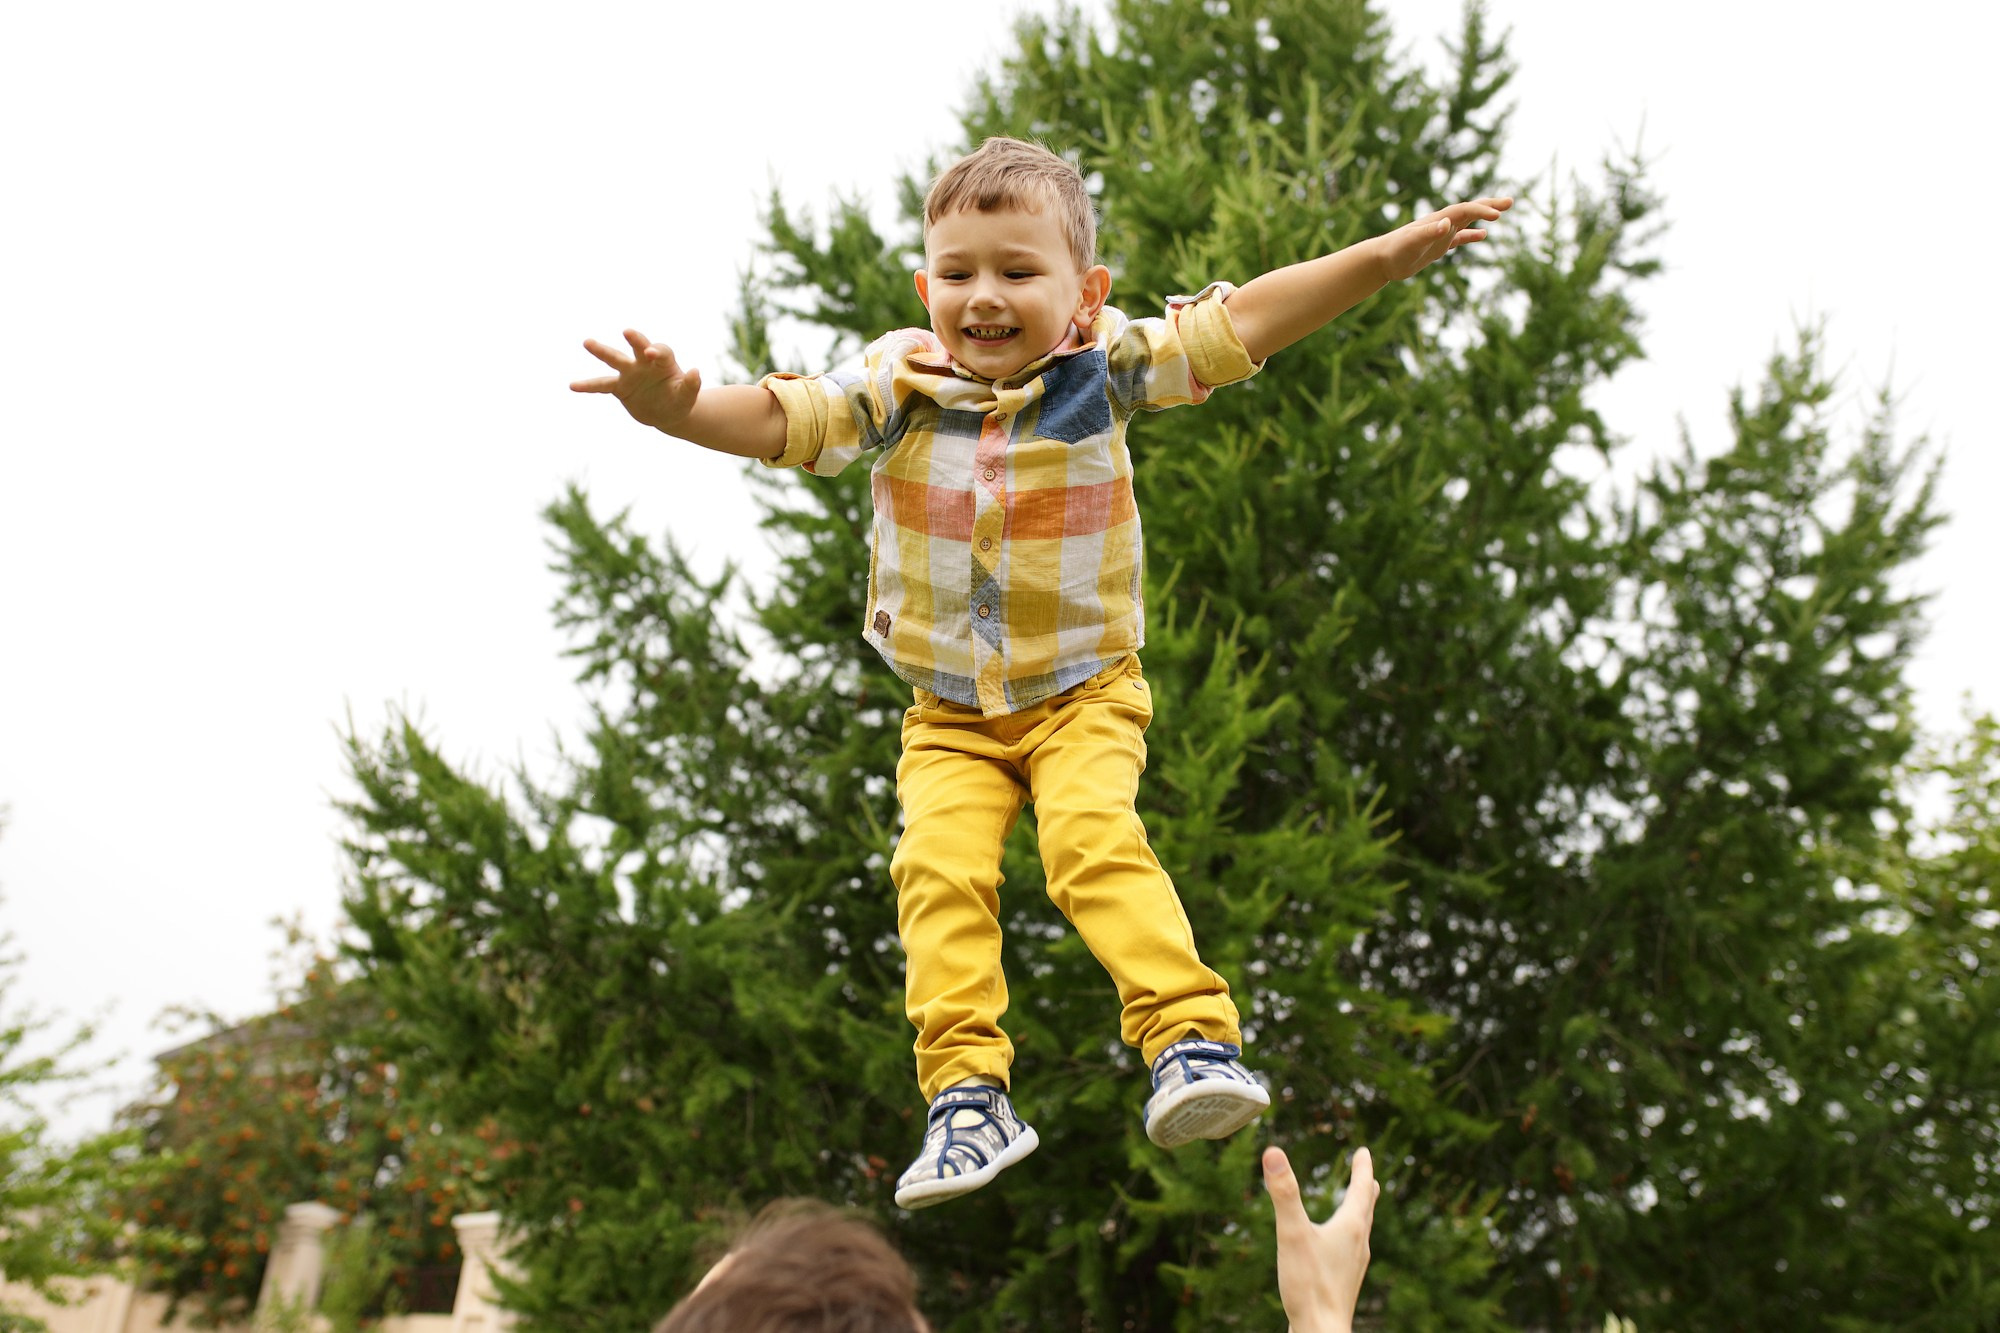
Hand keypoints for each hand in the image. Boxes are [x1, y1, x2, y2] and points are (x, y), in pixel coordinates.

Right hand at [570, 329, 702, 432]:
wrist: (667, 413)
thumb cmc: (680, 401)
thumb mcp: (687, 397)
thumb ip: (691, 385)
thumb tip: (695, 371)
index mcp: (664, 363)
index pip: (661, 352)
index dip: (656, 350)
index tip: (651, 353)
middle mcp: (645, 363)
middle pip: (638, 347)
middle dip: (634, 340)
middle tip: (627, 331)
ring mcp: (630, 374)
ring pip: (615, 359)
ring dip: (602, 351)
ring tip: (587, 342)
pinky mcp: (619, 387)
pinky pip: (601, 385)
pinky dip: (588, 386)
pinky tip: (572, 386)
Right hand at [1265, 1144, 1380, 1332]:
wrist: (1321, 1332)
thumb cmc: (1309, 1286)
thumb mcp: (1291, 1234)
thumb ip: (1283, 1194)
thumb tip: (1273, 1153)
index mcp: (1350, 1228)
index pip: (1360, 1189)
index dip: (1362, 1167)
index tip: (1364, 1151)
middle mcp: (1357, 1245)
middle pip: (1365, 1210)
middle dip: (1365, 1190)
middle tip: (1369, 1175)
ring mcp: (1353, 1266)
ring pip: (1360, 1232)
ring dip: (1359, 1214)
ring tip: (1357, 1209)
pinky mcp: (1344, 1283)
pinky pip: (1351, 1251)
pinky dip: (1348, 1237)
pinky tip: (1336, 1251)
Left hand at [1374, 196, 1511, 282]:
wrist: (1382, 260)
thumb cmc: (1395, 250)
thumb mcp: (1413, 242)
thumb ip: (1430, 232)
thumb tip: (1448, 223)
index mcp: (1438, 220)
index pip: (1465, 210)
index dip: (1481, 210)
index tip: (1497, 215)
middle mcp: (1442, 223)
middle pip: (1470, 209)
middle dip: (1489, 205)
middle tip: (1510, 202)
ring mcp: (1441, 233)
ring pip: (1467, 221)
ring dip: (1484, 215)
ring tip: (1501, 212)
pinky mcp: (1438, 245)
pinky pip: (1460, 237)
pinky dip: (1472, 235)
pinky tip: (1483, 235)